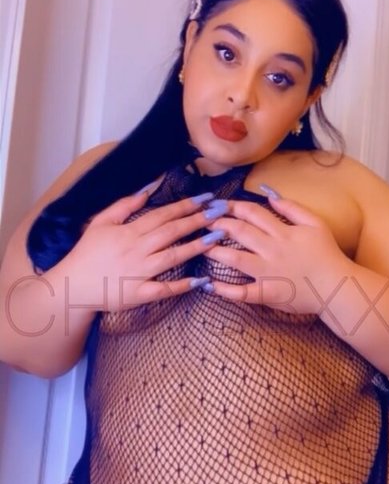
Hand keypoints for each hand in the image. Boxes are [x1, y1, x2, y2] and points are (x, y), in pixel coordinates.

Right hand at [56, 189, 224, 311]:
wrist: (73, 285)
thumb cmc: (87, 253)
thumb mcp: (101, 222)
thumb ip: (124, 205)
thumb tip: (148, 190)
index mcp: (129, 231)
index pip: (162, 215)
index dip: (185, 206)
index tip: (205, 198)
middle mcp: (137, 250)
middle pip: (172, 232)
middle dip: (197, 221)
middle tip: (219, 213)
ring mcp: (139, 272)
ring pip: (172, 257)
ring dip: (196, 247)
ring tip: (216, 238)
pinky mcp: (140, 293)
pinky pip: (164, 289)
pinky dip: (182, 286)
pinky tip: (201, 281)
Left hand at [203, 196, 349, 314]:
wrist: (336, 286)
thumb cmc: (328, 254)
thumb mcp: (315, 223)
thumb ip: (293, 208)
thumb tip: (271, 194)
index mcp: (283, 232)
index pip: (252, 213)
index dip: (233, 207)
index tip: (219, 204)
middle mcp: (272, 249)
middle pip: (240, 232)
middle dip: (219, 224)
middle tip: (203, 221)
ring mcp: (268, 272)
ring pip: (236, 259)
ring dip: (216, 251)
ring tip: (201, 246)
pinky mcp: (267, 293)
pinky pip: (242, 292)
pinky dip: (225, 290)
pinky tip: (209, 285)